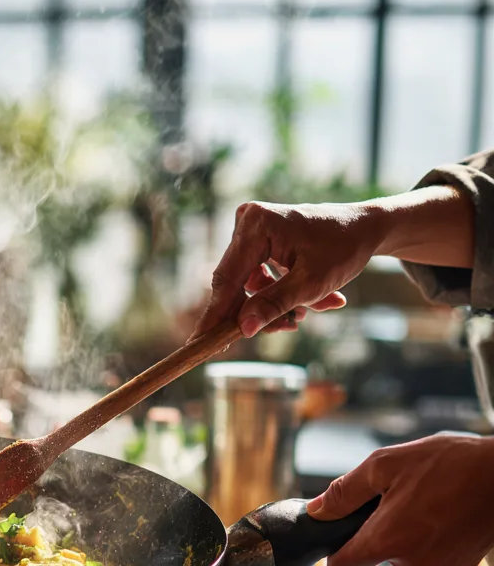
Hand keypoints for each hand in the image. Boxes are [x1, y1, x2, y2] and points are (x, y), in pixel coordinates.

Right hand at [191, 200, 381, 338]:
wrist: (366, 227)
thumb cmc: (344, 248)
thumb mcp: (311, 284)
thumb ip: (274, 305)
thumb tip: (243, 329)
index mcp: (257, 225)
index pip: (228, 279)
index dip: (216, 315)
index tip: (200, 343)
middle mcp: (247, 222)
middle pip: (236, 283)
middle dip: (259, 311)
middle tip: (286, 329)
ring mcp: (251, 230)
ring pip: (248, 285)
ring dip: (275, 304)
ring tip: (308, 312)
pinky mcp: (259, 240)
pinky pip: (258, 278)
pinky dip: (279, 293)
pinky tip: (309, 301)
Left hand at [306, 434, 493, 565]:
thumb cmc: (449, 464)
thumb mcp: (385, 465)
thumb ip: (344, 492)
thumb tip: (315, 511)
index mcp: (387, 541)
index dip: (334, 552)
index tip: (340, 534)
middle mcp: (412, 564)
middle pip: (374, 556)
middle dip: (378, 530)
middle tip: (397, 499)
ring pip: (404, 555)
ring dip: (406, 532)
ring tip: (426, 501)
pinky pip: (430, 555)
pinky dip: (430, 538)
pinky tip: (444, 512)